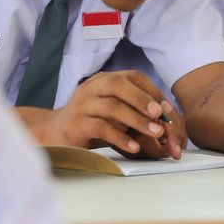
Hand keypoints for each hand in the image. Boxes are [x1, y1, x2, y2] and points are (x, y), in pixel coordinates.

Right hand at [37, 70, 186, 158]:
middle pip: (119, 85)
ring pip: (112, 107)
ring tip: (155, 133)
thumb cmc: (92, 122)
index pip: (132, 77)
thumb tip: (166, 119)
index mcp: (104, 79)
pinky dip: (120, 137)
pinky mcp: (76, 124)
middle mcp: (92, 87)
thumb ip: (135, 110)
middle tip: (160, 115)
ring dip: (137, 120)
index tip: (167, 109)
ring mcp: (82, 104)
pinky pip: (101, 127)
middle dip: (143, 99)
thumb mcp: (114, 112)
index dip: (152, 91)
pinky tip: (134, 146)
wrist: (57, 134)